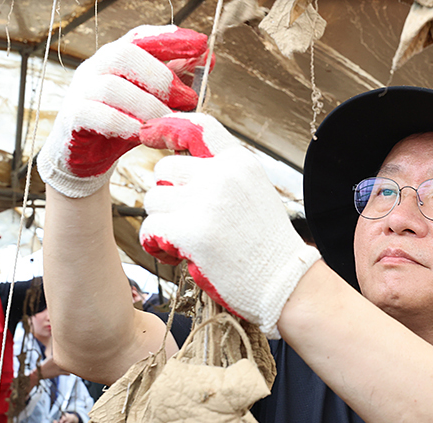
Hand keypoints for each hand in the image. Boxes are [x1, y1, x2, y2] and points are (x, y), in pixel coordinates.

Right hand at [37, 25, 208, 197]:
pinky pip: (97, 115)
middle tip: (190, 99)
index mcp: (117, 58)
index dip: (170, 38)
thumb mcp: (155, 100)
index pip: (141, 36)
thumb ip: (177, 79)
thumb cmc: (124, 124)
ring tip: (169, 122)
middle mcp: (96, 68)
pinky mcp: (72, 118)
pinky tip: (144, 135)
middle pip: (125, 55)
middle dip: (162, 76)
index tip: (201, 44)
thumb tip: (207, 59)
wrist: (87, 157)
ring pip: (112, 87)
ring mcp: (80, 91)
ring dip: (148, 105)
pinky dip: (125, 124)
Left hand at [139, 113, 319, 337]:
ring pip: (153, 200)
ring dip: (163, 222)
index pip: (197, 128)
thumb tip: (173, 165)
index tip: (147, 134)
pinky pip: (150, 228)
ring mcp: (207, 202)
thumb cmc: (266, 245)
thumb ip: (220, 174)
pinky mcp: (192, 232)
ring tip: (188, 242)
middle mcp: (222, 175)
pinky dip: (156, 244)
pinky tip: (177, 255)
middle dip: (168, 196)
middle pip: (164, 169)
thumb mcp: (253, 192)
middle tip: (188, 222)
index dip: (166, 127)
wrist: (285, 283)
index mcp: (239, 162)